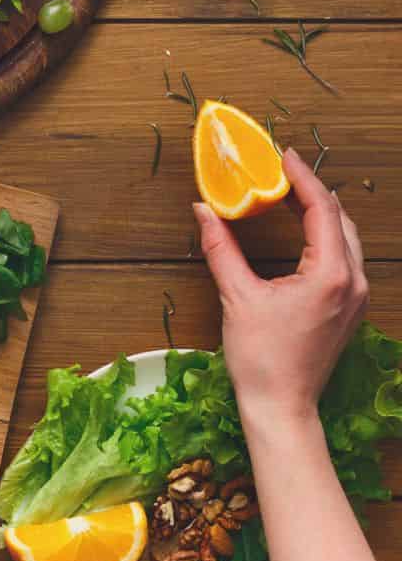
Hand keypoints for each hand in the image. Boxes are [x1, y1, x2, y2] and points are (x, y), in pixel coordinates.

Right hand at [192, 147, 368, 420]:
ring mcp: (357, 296)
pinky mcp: (351, 308)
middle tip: (281, 172)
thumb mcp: (236, 297)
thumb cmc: (260, 358)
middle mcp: (354, 281)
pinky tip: (302, 235)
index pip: (321, 209)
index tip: (282, 155)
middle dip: (312, 191)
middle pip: (340, 218)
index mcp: (331, 274)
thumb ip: (220, 248)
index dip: (301, 177)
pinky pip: (346, 259)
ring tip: (289, 197)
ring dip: (320, 214)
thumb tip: (203, 211)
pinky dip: (325, 238)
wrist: (281, 405)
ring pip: (346, 238)